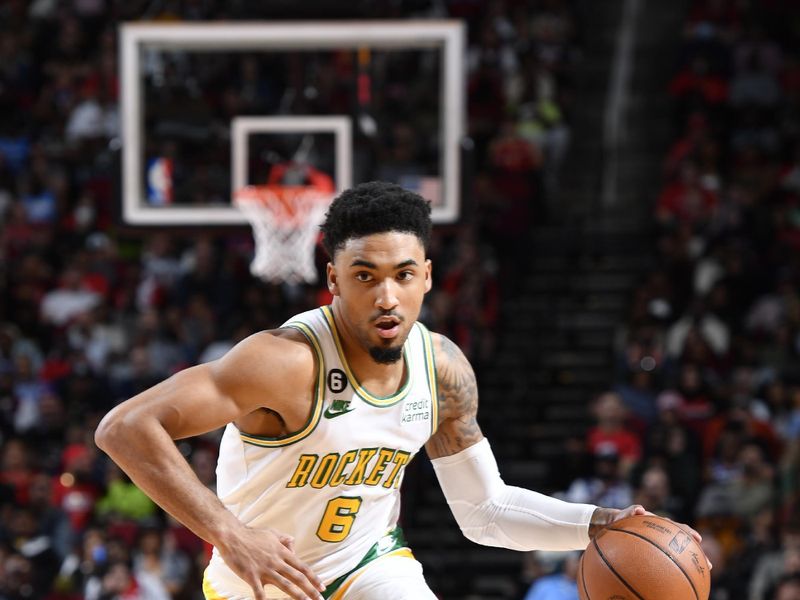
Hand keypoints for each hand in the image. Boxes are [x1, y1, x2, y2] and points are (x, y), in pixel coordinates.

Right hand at [217, 524, 324, 599]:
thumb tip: (293, 545)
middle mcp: (277, 561)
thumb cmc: (252, 535)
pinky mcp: (251, 575)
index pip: (302, 567)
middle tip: (321, 599)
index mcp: (282, 552)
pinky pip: (259, 591)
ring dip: (297, 595)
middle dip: (311, 590)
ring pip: (285, 584)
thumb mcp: (272, 533)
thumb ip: (284, 539)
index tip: (322, 586)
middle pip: (298, 578)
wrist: (232, 535)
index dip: (314, 578)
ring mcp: (265, 569)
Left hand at [589, 505, 711, 569]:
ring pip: (675, 555)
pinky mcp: (650, 554)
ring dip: (687, 565)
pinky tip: (676, 586)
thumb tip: (640, 509)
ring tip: (699, 577)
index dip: (687, 532)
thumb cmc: (615, 522)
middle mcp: (659, 535)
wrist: (606, 527)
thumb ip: (628, 512)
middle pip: (680, 544)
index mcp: (654, 525)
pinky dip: (672, 572)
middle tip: (707, 564)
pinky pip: (663, 563)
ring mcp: (656, 544)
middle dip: (694, 554)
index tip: (698, 539)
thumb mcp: (620, 516)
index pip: (674, 527)